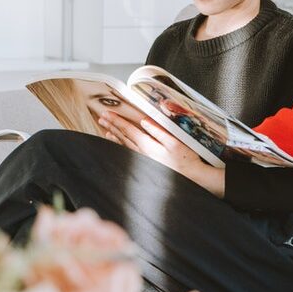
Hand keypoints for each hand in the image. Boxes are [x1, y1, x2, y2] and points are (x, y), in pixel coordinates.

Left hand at [98, 111, 224, 197]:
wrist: (190, 177)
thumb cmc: (185, 159)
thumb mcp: (174, 142)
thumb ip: (158, 131)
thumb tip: (144, 121)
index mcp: (148, 145)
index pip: (128, 130)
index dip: (117, 121)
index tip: (107, 114)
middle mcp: (142, 153)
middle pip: (123, 137)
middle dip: (112, 126)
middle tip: (102, 117)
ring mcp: (143, 159)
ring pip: (124, 145)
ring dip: (114, 135)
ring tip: (105, 129)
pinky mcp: (146, 164)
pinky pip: (128, 152)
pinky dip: (121, 146)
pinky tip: (117, 143)